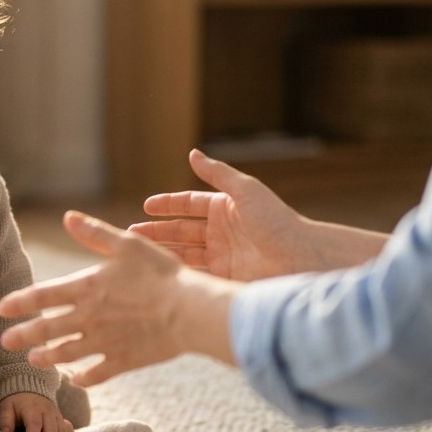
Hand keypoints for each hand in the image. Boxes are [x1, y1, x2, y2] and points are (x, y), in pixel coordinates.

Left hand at [0, 211, 236, 385]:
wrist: (189, 311)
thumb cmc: (162, 273)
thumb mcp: (128, 244)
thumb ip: (95, 232)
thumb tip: (68, 216)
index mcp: (88, 288)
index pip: (43, 296)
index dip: (21, 302)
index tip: (2, 307)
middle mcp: (90, 318)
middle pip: (48, 329)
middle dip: (24, 336)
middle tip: (4, 342)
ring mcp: (105, 343)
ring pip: (68, 353)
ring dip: (48, 357)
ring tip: (34, 360)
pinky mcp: (124, 361)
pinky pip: (98, 374)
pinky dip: (85, 378)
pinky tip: (76, 380)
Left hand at [0, 392, 74, 431]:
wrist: (28, 392)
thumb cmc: (16, 404)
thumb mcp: (7, 408)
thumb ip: (6, 420)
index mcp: (33, 408)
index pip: (35, 423)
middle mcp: (48, 411)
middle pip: (52, 430)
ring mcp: (57, 415)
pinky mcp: (62, 420)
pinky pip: (70, 431)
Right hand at [130, 149, 383, 279]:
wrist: (300, 258)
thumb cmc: (277, 221)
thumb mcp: (245, 190)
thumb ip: (217, 173)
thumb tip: (192, 153)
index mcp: (225, 208)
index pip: (189, 204)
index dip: (167, 205)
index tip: (146, 206)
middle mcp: (221, 232)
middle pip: (181, 230)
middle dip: (157, 231)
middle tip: (131, 234)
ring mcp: (222, 257)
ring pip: (183, 253)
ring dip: (162, 251)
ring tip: (138, 252)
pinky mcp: (224, 278)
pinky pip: (195, 274)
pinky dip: (177, 273)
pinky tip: (158, 271)